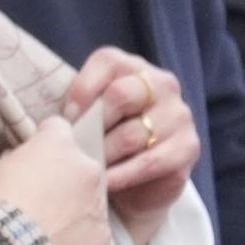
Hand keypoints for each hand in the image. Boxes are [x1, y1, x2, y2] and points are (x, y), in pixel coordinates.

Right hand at [0, 118, 109, 244]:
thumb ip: (17, 161)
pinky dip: (78, 238)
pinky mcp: (103, 236)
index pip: (58, 128)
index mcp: (58, 145)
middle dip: (65, 178)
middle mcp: (88, 168)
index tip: (35, 155)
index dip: (45, 140)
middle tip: (41, 198)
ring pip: (89, 200)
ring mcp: (99, 203)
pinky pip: (92, 231)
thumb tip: (21, 165)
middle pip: (80, 166)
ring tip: (48, 228)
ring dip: (74, 208)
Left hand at [67, 51, 198, 244]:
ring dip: (104, 154)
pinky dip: (123, 175)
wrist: (133, 183)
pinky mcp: (188, 147)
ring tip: (89, 167)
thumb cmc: (103, 141)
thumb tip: (56, 122)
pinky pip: (150, 162)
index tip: (65, 118)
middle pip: (121, 95)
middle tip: (77, 146)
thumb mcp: (86, 118)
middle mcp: (161, 84)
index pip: (107, 62)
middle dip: (93, 124)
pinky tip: (107, 182)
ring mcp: (179, 115)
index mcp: (132, 67)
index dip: (82, 90)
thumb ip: (78, 109)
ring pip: (132, 133)